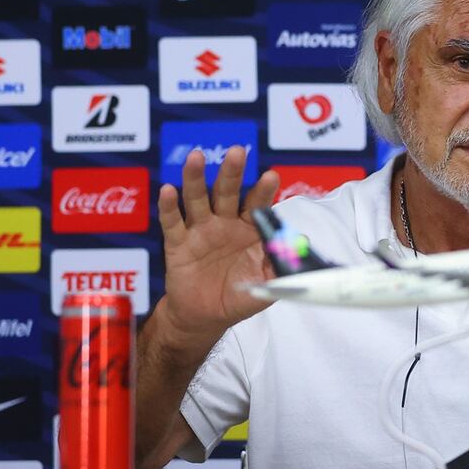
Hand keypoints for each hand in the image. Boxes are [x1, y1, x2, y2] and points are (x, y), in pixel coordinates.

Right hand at [155, 145, 279, 344]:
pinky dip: (169, 207)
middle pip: (228, 192)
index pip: (258, 204)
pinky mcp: (178, 244)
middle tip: (237, 152)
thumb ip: (282, 266)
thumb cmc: (239, 295)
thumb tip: (300, 245)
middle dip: (232, 172)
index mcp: (250, 229)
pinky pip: (172, 223)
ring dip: (196, 178)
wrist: (206, 316)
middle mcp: (225, 223)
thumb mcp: (266, 285)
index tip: (271, 175)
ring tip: (196, 157)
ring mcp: (200, 231)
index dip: (264, 190)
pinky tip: (168, 190)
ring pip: (198, 199)